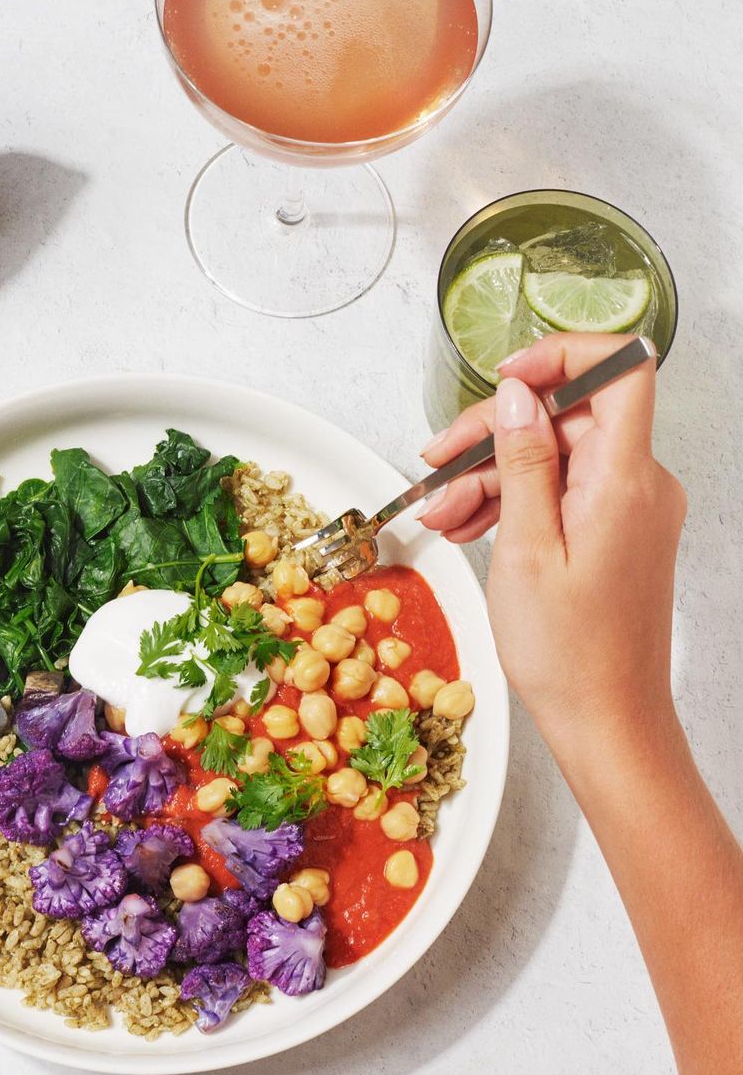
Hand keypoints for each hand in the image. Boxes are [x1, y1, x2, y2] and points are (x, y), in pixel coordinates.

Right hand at [419, 334, 686, 759]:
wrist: (607, 719)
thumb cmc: (570, 653)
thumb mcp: (526, 549)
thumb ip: (524, 461)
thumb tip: (521, 395)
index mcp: (625, 480)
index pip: (622, 371)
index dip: (563, 355)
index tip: (507, 375)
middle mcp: (638, 484)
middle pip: (566, 415)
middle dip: (494, 433)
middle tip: (437, 463)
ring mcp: (628, 506)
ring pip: (554, 454)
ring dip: (491, 473)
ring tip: (439, 511)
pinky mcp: (615, 528)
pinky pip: (560, 490)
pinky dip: (512, 499)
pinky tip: (466, 523)